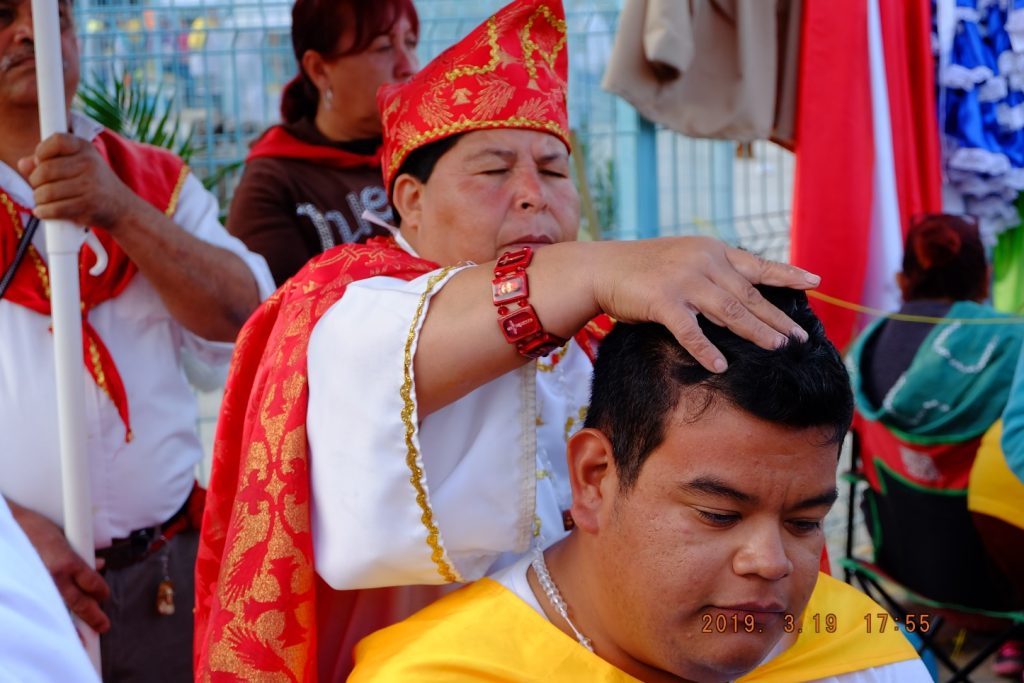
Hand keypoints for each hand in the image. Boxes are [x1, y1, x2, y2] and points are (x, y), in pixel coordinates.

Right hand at [10, 502, 110, 633]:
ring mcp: (40, 584)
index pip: (92, 582)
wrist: (9, 528)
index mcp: (68, 561)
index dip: (101, 591)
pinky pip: (45, 607)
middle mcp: (56, 576)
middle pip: (80, 603)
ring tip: (84, 637)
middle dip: (93, 616)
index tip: (104, 596)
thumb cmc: (34, 529)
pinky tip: (58, 629)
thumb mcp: (64, 537)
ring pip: (63, 610)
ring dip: (74, 624)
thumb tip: (98, 565)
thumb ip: (81, 554)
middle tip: (103, 626)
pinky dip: (52, 619)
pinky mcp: (28, 587)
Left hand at [17, 133, 138, 232]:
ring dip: (39, 198)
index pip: (57, 141)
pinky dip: (44, 212)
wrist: (121, 207)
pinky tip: (44, 211)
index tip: (39, 161)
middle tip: (39, 186)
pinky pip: (55, 208)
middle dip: (35, 181)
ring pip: (47, 192)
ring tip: (43, 200)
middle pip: (45, 169)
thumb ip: (48, 161)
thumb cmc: (93, 184)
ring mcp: (90, 185)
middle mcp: (90, 164)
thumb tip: (24, 164)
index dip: (41, 151)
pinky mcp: (88, 205)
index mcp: (85, 149)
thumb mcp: (75, 165)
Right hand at [591, 236, 820, 372]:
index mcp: (711, 251)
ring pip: (730, 312)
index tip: (815, 280)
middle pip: (749, 295)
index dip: (787, 274)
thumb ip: (711, 274)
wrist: (601, 268)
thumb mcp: (683, 260)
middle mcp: (704, 262)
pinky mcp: (663, 301)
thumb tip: (740, 298)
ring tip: (778, 349)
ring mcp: (684, 281)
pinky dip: (706, 349)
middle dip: (778, 318)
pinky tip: (721, 365)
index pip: (757, 265)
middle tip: (801, 336)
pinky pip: (691, 331)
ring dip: (756, 332)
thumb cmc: (642, 269)